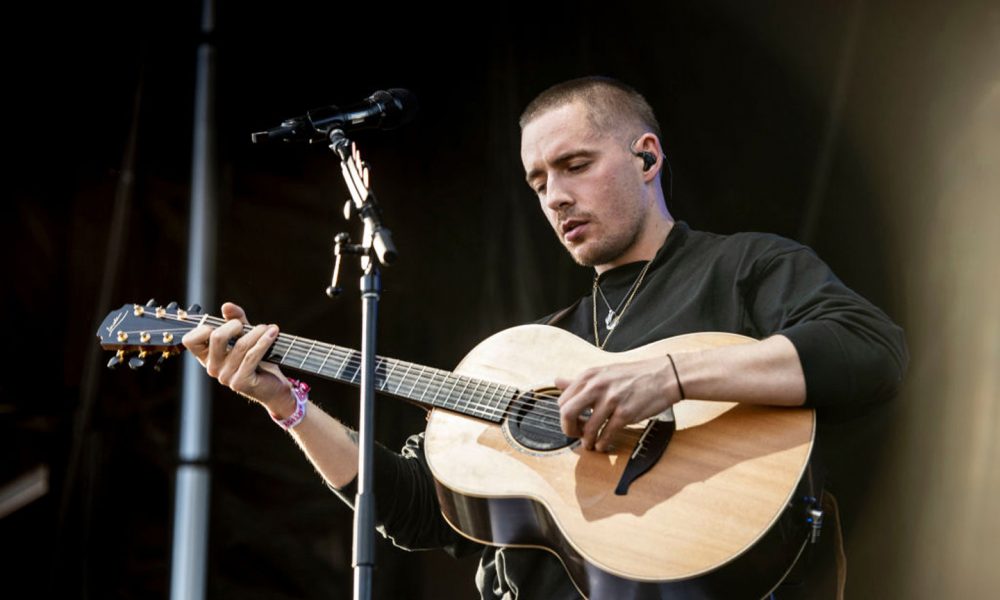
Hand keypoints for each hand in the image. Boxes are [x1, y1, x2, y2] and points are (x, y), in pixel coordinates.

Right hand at [181, 302, 293, 416]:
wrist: (274, 386)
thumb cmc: (257, 359)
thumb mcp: (244, 336)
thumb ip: (235, 320)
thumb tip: (226, 306)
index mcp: (207, 357)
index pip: (190, 340)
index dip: (204, 327)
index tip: (223, 325)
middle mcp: (212, 368)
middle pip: (216, 337)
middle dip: (235, 325)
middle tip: (247, 326)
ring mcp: (226, 377)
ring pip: (240, 345)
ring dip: (257, 332)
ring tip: (268, 328)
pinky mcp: (241, 382)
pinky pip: (252, 356)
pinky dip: (264, 341)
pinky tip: (273, 333)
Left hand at [556, 356, 680, 451]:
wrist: (664, 376)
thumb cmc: (634, 375)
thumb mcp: (603, 373)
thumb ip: (579, 380)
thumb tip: (557, 381)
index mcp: (589, 376)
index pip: (563, 400)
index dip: (564, 416)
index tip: (572, 422)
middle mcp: (597, 386)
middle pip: (567, 413)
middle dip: (568, 429)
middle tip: (574, 435)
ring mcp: (611, 400)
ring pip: (587, 428)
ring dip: (586, 441)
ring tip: (590, 444)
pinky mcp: (625, 414)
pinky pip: (606, 434)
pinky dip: (602, 443)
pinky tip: (603, 445)